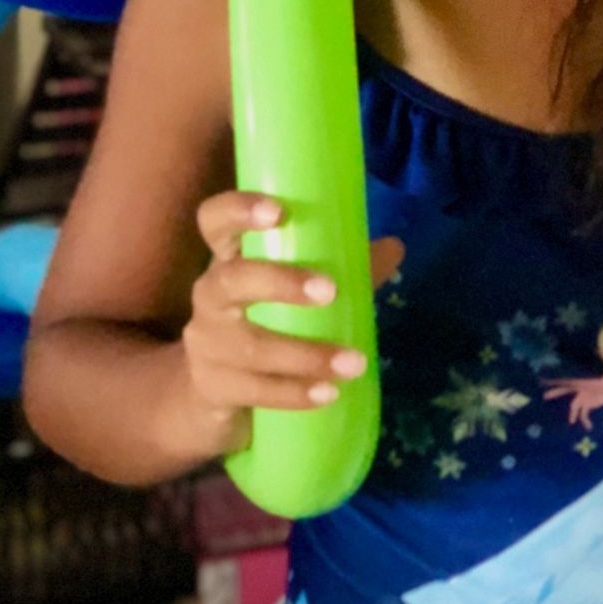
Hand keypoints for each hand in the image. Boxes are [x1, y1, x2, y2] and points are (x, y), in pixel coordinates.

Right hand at [174, 191, 403, 459]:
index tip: (277, 210)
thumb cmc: (261, 321)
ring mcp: (207, 344)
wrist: (209, 393)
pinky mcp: (214, 388)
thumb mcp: (292, 289)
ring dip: (305, 355)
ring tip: (354, 363)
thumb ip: (343, 266)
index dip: (239, 210)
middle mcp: (211, 295)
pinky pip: (255, 391)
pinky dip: (295, 393)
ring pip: (251, 346)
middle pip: (231, 280)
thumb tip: (394, 247)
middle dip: (279, 282)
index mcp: (229, 258)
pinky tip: (328, 394)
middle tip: (329, 290)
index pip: (216, 220)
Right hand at [542, 374, 602, 425]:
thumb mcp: (599, 373)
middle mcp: (578, 388)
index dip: (554, 379)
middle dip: (555, 392)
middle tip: (544, 396)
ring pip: (574, 407)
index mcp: (579, 379)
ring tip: (571, 421)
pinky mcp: (589, 404)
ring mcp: (583, 397)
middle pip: (564, 390)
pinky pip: (584, 414)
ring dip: (573, 414)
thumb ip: (591, 371)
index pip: (564, 379)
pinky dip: (586, 421)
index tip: (543, 379)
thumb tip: (584, 359)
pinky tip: (588, 427)